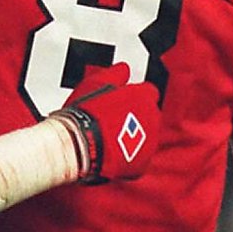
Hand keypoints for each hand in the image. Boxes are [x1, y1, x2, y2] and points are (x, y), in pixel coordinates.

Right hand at [54, 62, 160, 183]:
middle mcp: (152, 118)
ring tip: (111, 136)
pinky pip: (140, 156)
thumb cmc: (86, 114)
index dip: (134, 96)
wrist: (80, 146)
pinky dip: (130, 155)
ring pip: (146, 136)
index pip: (148, 92)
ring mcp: (149, 141)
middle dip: (137, 115)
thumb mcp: (96, 83)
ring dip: (134, 135)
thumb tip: (123, 69)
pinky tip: (113, 151)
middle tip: (115, 118)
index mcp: (143, 96)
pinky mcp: (142, 162)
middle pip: (150, 114)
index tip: (124, 100)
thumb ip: (115, 73)